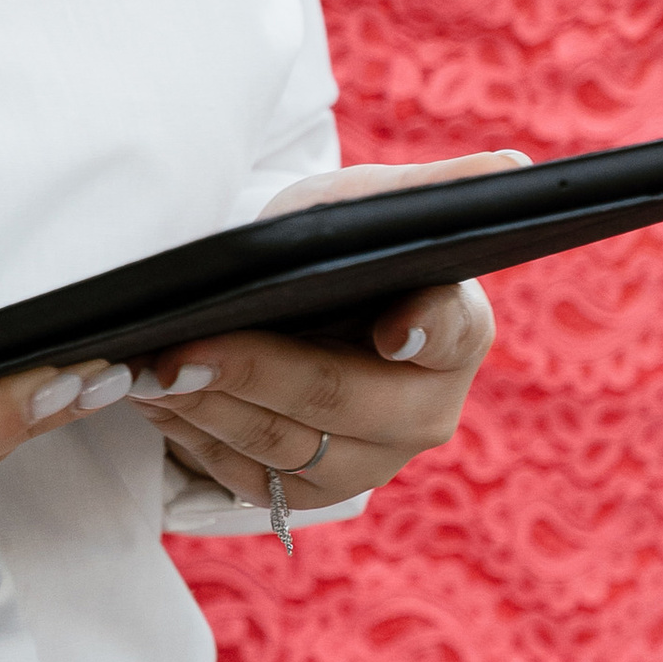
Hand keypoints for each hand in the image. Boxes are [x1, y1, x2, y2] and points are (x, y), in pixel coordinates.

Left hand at [128, 152, 515, 511]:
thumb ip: (434, 190)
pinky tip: (157, 401)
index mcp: (460, 331)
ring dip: (206, 408)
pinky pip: (249, 479)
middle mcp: (426, 412)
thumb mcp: (375, 204)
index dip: (422, 329)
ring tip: (147, 369)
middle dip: (250, 372)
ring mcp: (371, 462)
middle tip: (179, 350)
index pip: (448, 331)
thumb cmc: (343, 246)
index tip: (390, 327)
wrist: (299, 304)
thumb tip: (514, 170)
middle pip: (335, 399)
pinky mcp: (313, 492)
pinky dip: (195, 438)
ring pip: (281, 446)